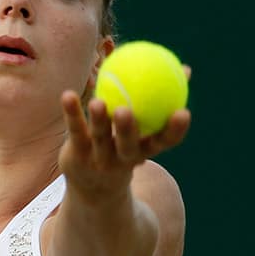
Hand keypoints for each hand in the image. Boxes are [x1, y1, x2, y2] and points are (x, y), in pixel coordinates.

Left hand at [58, 78, 190, 200]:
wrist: (93, 187)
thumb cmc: (125, 146)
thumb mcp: (144, 129)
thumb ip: (160, 100)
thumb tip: (186, 69)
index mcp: (144, 150)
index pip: (163, 142)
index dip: (174, 131)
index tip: (183, 112)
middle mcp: (122, 157)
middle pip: (127, 145)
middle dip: (127, 130)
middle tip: (126, 110)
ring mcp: (99, 158)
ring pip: (99, 137)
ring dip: (98, 120)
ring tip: (97, 102)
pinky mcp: (77, 154)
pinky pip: (75, 130)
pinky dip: (72, 113)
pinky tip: (68, 95)